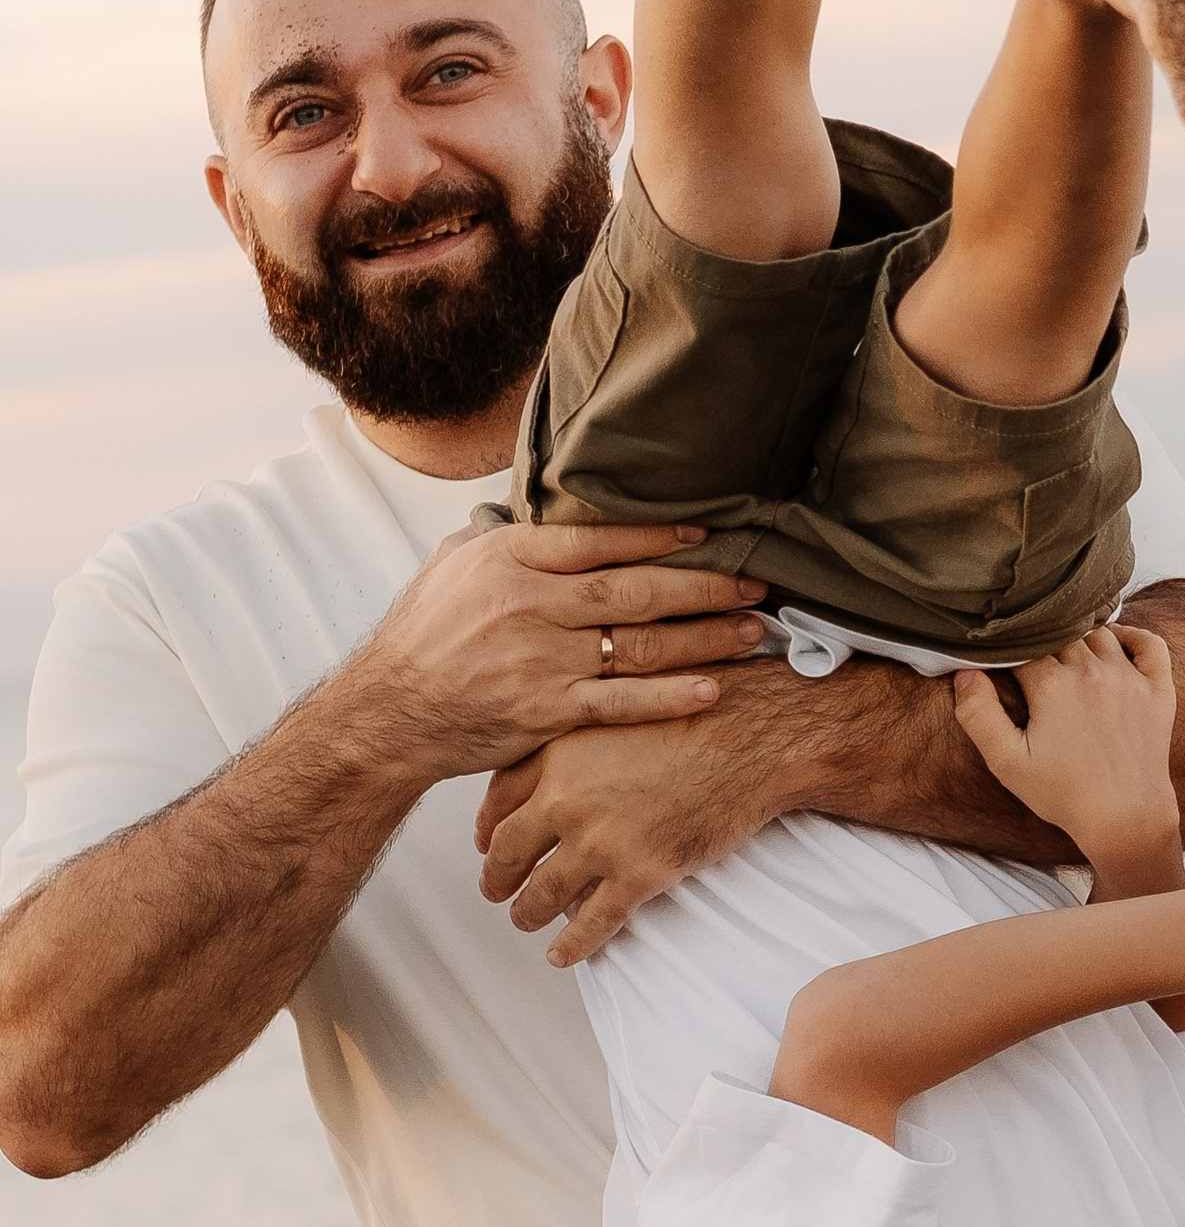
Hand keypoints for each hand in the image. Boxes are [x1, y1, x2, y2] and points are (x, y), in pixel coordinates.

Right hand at [354, 515, 770, 781]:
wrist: (388, 713)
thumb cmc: (422, 638)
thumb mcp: (452, 566)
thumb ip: (508, 541)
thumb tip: (548, 513)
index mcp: (508, 559)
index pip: (598, 539)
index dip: (658, 537)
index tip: (707, 536)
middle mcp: (529, 604)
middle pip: (635, 589)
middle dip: (704, 586)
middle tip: (754, 583)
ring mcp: (541, 660)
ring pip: (640, 644)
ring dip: (704, 638)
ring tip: (752, 630)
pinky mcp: (546, 712)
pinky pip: (622, 703)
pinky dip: (670, 697)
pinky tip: (714, 689)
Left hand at [478, 661, 842, 960]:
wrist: (756, 734)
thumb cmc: (700, 706)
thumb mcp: (622, 704)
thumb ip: (583, 732)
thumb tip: (567, 762)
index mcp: (559, 749)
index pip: (500, 796)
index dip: (488, 826)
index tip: (488, 842)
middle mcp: (567, 796)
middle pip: (509, 848)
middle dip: (496, 876)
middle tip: (494, 890)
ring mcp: (601, 839)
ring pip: (542, 892)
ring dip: (526, 913)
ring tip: (524, 921)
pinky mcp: (640, 872)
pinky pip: (593, 921)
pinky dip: (572, 944)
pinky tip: (560, 956)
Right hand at [950, 628, 1182, 886]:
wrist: (1126, 820)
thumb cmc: (1063, 795)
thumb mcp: (1007, 762)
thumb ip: (979, 714)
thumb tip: (965, 673)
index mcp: (1052, 684)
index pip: (1022, 645)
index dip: (1007, 652)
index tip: (1000, 665)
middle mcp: (1093, 671)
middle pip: (1060, 633)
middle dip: (1041, 642)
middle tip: (1033, 665)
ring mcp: (1129, 678)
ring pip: (1099, 633)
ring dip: (1080, 638)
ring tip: (1065, 656)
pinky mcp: (1158, 691)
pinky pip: (1150, 644)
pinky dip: (1133, 636)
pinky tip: (1115, 647)